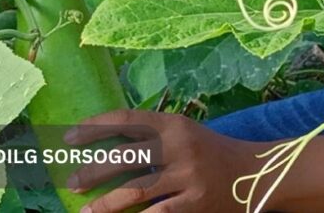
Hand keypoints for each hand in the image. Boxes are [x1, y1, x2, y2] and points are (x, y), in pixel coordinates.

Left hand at [65, 110, 258, 212]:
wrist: (253, 173)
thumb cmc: (211, 152)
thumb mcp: (184, 134)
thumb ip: (153, 136)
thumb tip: (106, 145)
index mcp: (173, 124)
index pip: (127, 119)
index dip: (95, 127)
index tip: (69, 137)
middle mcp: (179, 146)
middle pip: (125, 157)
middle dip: (93, 171)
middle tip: (72, 182)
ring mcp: (187, 176)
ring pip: (135, 190)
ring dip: (105, 204)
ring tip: (85, 212)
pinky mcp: (194, 203)